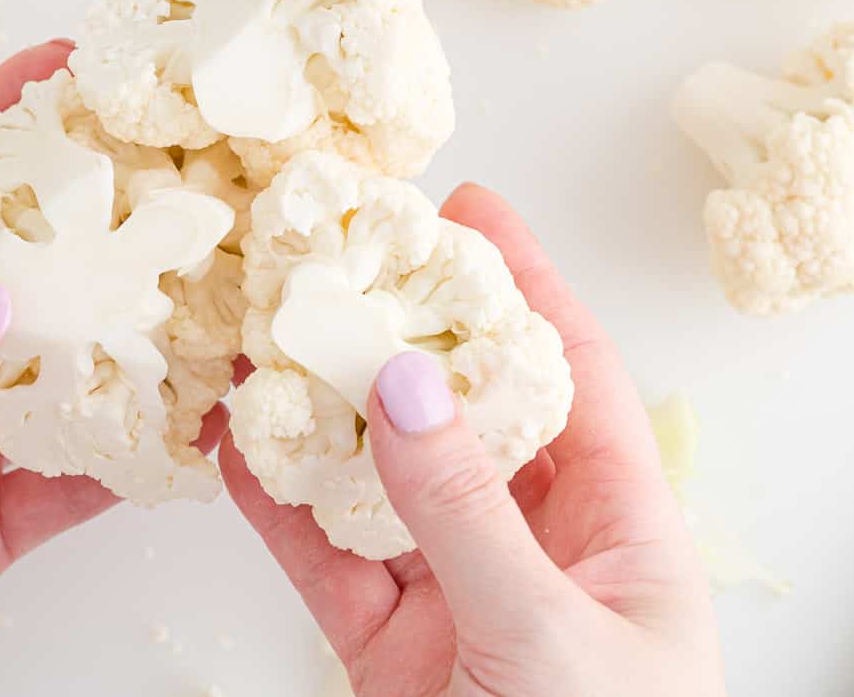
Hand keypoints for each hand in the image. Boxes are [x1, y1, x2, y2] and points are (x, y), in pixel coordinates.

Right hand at [222, 185, 725, 696]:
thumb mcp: (552, 634)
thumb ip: (468, 512)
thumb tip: (404, 389)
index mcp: (616, 526)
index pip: (570, 373)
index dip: (523, 284)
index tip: (469, 211)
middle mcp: (532, 542)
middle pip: (458, 409)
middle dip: (400, 332)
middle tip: (343, 256)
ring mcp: (451, 589)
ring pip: (375, 476)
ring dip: (321, 410)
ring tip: (269, 333)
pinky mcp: (382, 643)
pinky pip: (321, 556)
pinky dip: (275, 503)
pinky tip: (237, 445)